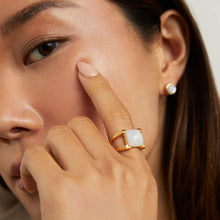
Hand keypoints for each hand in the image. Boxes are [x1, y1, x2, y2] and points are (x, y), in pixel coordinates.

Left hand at [20, 62, 157, 219]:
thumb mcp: (128, 199)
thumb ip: (107, 165)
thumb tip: (77, 136)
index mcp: (136, 170)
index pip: (119, 116)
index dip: (102, 89)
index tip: (87, 69)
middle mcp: (119, 169)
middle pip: (79, 125)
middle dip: (65, 139)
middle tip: (60, 162)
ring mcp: (95, 179)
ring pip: (58, 136)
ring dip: (48, 152)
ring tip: (47, 176)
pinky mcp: (65, 191)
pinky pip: (36, 157)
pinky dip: (29, 168)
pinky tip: (35, 185)